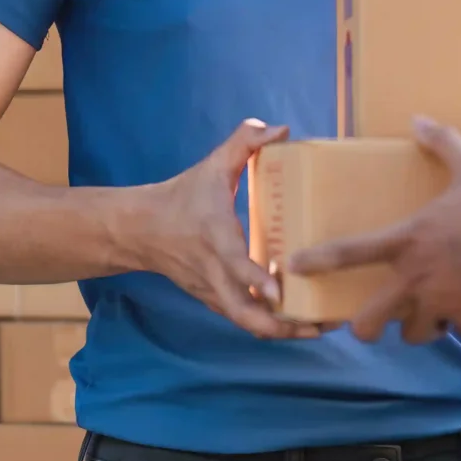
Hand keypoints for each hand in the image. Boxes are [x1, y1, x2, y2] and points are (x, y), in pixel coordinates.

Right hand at [127, 120, 322, 340]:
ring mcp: (212, 292)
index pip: (234, 265)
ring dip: (281, 331)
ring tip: (320, 328)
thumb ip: (244, 142)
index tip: (280, 293)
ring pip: (246, 323)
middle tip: (322, 325)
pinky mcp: (213, 300)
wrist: (138, 230)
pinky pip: (242, 319)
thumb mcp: (211, 164)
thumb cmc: (181, 197)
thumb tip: (280, 129)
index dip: (257, 280)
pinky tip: (297, 322)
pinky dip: (268, 325)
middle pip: (244, 314)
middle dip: (283, 326)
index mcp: (215, 239)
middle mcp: (213, 273)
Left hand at [285, 118, 460, 342]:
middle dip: (363, 327)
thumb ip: (441, 142)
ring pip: (414, 334)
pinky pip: (456, 331)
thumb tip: (419, 118)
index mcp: (410, 239)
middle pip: (371, 321)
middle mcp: (419, 277)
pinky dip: (459, 325)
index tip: (292, 267)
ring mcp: (445, 302)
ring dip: (415, 327)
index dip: (317, 261)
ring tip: (423, 317)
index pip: (351, 252)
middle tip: (366, 323)